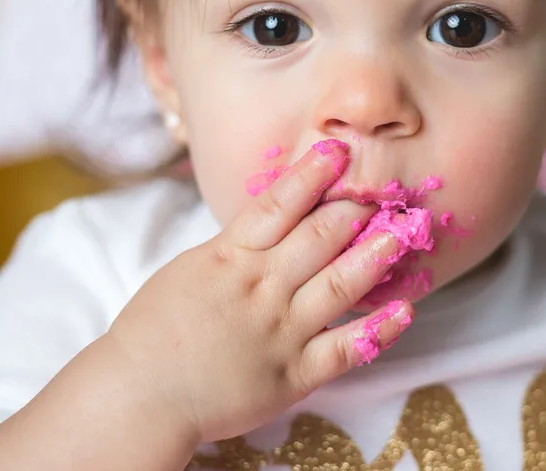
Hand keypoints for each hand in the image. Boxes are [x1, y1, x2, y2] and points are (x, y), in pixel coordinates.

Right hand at [105, 141, 412, 446]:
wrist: (140, 394)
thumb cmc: (156, 330)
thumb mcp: (191, 269)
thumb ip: (235, 247)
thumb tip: (271, 220)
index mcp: (230, 257)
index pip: (278, 205)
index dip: (311, 175)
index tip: (338, 151)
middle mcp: (261, 288)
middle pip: (318, 237)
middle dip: (354, 210)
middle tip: (384, 190)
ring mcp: (281, 331)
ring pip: (339, 285)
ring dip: (374, 257)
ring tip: (402, 235)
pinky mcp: (294, 374)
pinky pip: (344, 349)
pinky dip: (378, 330)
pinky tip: (405, 311)